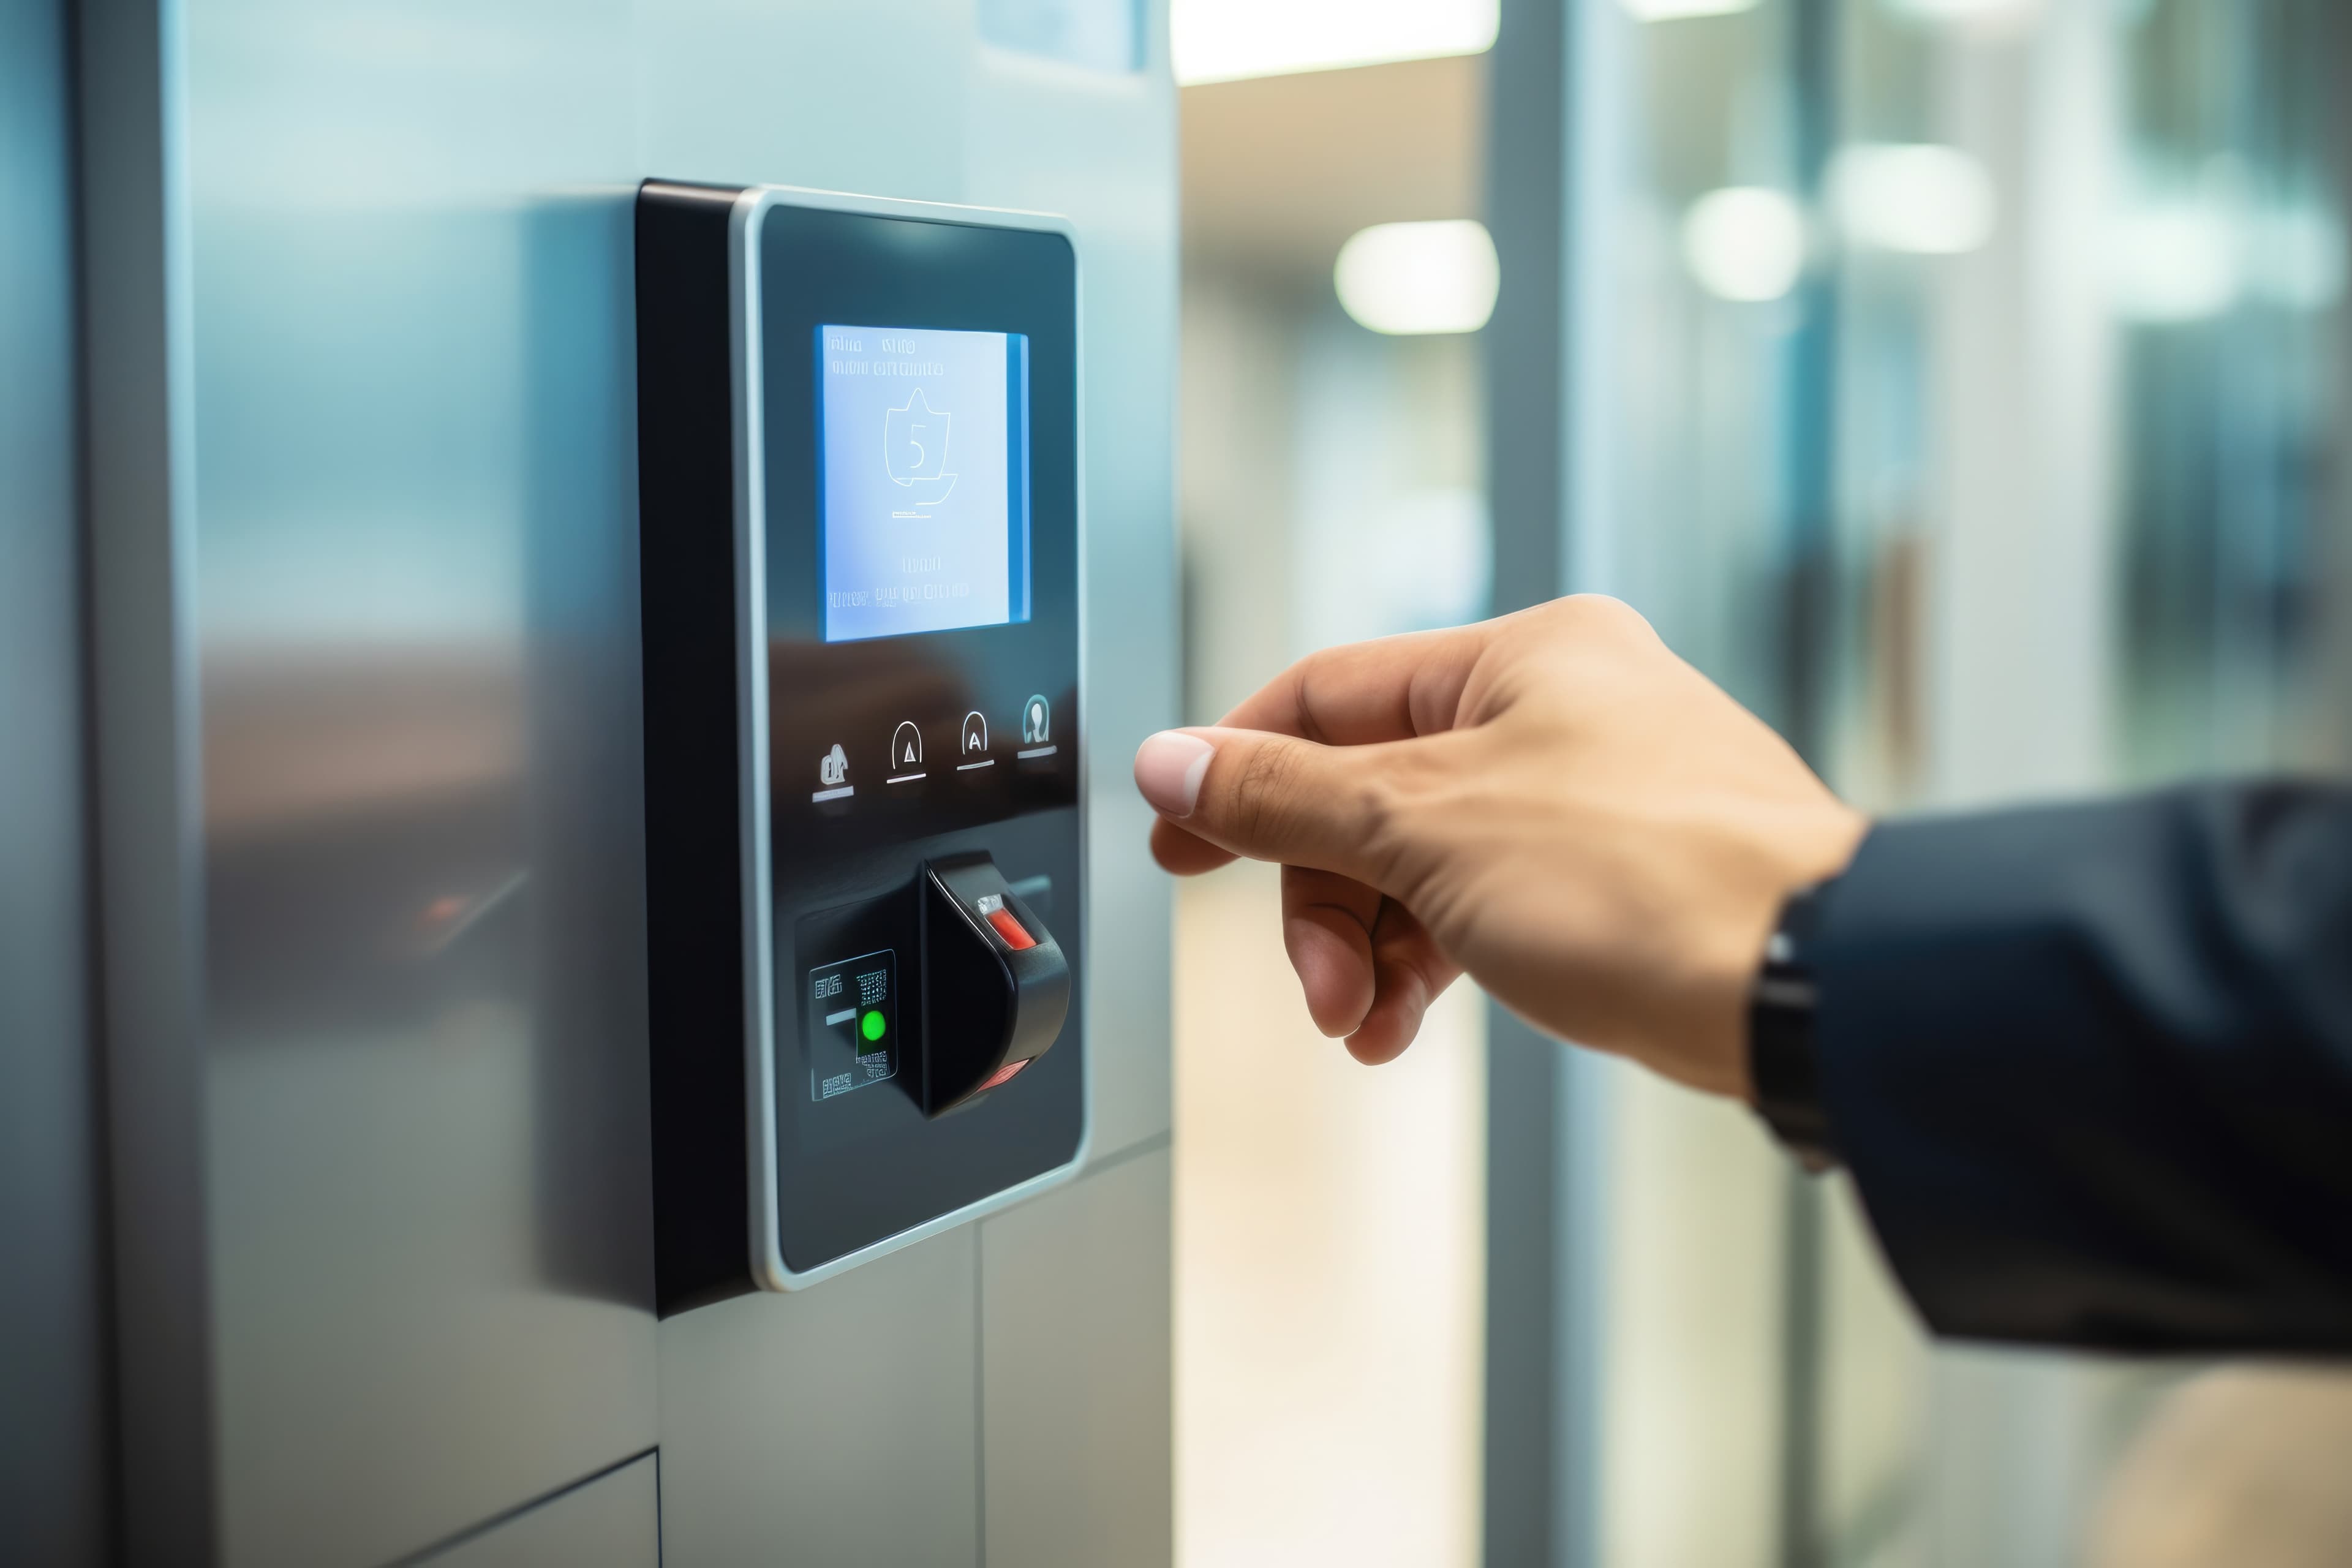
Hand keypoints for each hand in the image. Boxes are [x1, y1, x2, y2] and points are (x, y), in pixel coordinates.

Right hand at [1132, 596, 1867, 1098]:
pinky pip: (1486, 902)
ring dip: (1376, 946)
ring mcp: (1596, 791)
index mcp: (1519, 657)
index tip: (1181, 846)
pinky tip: (1414, 1021)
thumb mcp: (1423, 828)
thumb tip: (1174, 765)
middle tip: (1321, 985)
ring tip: (1369, 1023)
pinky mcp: (1621, 873)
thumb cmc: (1647, 883)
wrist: (1806, 987)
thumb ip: (1284, 797)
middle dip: (1327, 900)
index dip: (1238, 774)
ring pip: (1426, 858)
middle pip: (1371, 791)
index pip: (1326, 694)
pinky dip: (1438, 961)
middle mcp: (1561, 707)